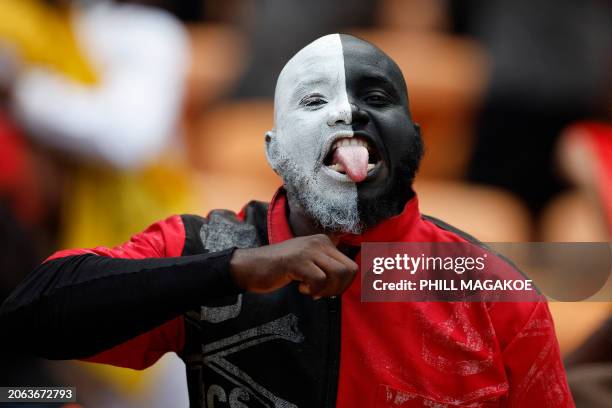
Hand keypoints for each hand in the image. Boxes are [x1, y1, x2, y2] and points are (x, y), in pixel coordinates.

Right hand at [229, 234, 357, 297]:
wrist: (251, 266)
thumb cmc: (280, 268)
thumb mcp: (308, 262)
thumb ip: (326, 267)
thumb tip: (348, 282)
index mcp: (324, 242)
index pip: (352, 266)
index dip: (343, 284)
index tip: (327, 290)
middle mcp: (319, 242)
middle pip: (349, 270)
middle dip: (338, 288)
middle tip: (320, 293)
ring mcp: (308, 250)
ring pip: (338, 274)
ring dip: (326, 290)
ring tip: (310, 290)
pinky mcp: (297, 261)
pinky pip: (319, 280)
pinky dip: (312, 290)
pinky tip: (300, 288)